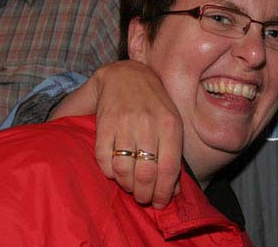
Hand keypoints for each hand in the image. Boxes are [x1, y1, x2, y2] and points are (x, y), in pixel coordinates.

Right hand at [54, 60, 182, 206]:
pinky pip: (103, 158)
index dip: (163, 192)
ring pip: (124, 169)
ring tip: (129, 185)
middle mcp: (148, 124)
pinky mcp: (105, 124)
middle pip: (146, 172)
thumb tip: (173, 191)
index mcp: (170, 125)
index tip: (159, 203)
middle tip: (143, 198)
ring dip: (126, 184)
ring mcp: (125, 124)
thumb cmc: (155, 104)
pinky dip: (109, 172)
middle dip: (144, 193)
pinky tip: (114, 172)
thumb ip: (173, 155)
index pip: (169, 168)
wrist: (127, 75)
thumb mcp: (172, 124)